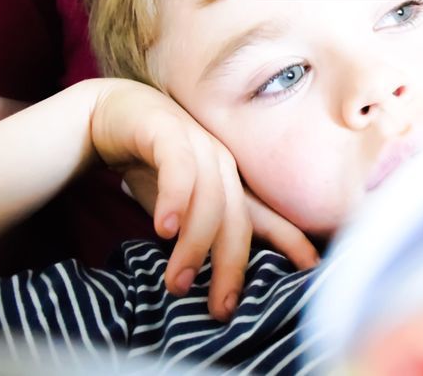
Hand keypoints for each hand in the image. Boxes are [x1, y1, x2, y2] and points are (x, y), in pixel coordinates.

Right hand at [87, 80, 319, 321]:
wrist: (112, 112)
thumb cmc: (151, 165)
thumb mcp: (181, 206)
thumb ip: (200, 232)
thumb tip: (211, 282)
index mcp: (229, 183)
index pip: (266, 217)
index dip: (290, 241)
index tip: (311, 270)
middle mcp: (221, 163)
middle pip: (239, 218)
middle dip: (233, 266)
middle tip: (220, 308)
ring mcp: (197, 143)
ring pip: (209, 199)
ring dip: (195, 244)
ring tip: (179, 282)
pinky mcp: (166, 130)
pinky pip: (177, 167)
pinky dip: (175, 199)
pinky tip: (164, 229)